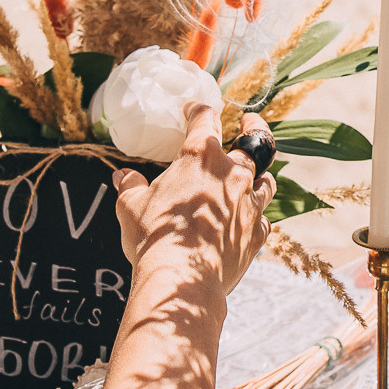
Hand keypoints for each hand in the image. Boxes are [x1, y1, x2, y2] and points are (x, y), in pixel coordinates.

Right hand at [110, 105, 274, 294]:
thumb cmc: (153, 237)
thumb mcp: (130, 207)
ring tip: (257, 175)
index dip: (198, 110)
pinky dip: (255, 217)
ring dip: (261, 175)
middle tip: (251, 120)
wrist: (182, 279)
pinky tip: (247, 221)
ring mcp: (250, 203)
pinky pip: (263, 219)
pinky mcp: (258, 233)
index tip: (193, 109)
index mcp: (200, 157)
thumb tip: (122, 177)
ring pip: (267, 180)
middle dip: (255, 126)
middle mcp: (232, 173)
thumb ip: (130, 187)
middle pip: (255, 141)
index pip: (204, 119)